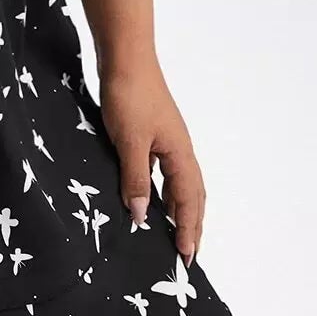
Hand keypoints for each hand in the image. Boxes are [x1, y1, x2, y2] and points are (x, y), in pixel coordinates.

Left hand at [98, 57, 205, 265]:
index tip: (188, 258)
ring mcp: (167, 140)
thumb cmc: (129, 97)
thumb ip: (135, 179)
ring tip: (173, 231)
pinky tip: (149, 195)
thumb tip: (140, 216)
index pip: (189, 201)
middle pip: (192, 194)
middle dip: (191, 224)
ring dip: (178, 208)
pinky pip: (163, 170)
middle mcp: (179, 150)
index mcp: (180, 155)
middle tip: (188, 253)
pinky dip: (162, 189)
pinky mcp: (152, 132)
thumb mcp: (129, 143)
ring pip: (178, 182)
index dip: (189, 230)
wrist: (125, 57)